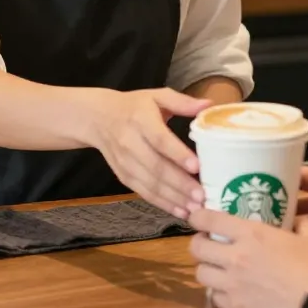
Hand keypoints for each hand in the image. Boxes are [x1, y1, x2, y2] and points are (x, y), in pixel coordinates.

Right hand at [90, 88, 211, 218]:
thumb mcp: (156, 96)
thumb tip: (209, 105)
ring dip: (174, 198)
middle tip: (202, 195)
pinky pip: (144, 193)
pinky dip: (163, 204)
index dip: (177, 154)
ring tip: (196, 208)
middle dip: (180, 184)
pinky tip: (181, 211)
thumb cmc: (134, 106)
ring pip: (150, 184)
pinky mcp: (123, 176)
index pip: (160, 140)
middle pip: (156, 167)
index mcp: (141, 119)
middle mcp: (130, 143)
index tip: (196, 166)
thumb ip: (182, 102)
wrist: (98, 118)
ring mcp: (125, 162)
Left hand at [189, 209, 307, 307]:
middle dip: (199, 243)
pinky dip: (219, 293)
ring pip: (201, 275)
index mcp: (251, 234)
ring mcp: (233, 286)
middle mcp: (235, 257)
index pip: (208, 220)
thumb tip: (296, 221)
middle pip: (196, 248)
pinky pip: (214, 298)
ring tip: (220, 269)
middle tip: (210, 244)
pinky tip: (232, 291)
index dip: (198, 217)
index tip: (198, 217)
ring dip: (208, 269)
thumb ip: (301, 223)